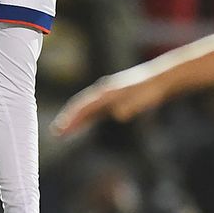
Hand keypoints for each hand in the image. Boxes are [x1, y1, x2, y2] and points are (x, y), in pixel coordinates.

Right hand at [50, 68, 169, 137]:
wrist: (157, 79)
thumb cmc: (149, 90)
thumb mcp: (142, 98)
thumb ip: (131, 105)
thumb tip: (120, 114)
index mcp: (107, 92)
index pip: (85, 106)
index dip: (72, 118)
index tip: (62, 128)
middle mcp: (102, 92)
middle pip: (80, 106)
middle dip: (67, 119)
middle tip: (55, 132)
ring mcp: (105, 96)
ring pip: (85, 108)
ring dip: (73, 120)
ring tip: (61, 132)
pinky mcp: (110, 100)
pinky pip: (92, 110)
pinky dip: (83, 118)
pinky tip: (80, 126)